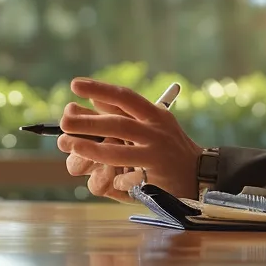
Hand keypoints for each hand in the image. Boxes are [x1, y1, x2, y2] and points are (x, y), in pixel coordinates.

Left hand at [56, 78, 202, 199]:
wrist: (201, 174)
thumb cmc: (168, 147)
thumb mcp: (151, 124)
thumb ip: (125, 113)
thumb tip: (94, 98)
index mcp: (155, 114)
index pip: (124, 97)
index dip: (99, 89)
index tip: (75, 84)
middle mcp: (157, 131)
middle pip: (118, 124)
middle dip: (88, 122)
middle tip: (64, 120)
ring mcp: (157, 154)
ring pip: (120, 151)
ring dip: (93, 150)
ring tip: (72, 146)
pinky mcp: (157, 177)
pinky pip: (130, 178)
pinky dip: (118, 179)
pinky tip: (112, 181)